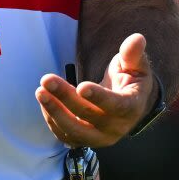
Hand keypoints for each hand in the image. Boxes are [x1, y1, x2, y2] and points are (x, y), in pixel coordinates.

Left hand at [36, 32, 156, 148]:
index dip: (98, 97)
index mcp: (131, 107)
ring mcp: (99, 138)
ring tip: (40, 91)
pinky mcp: (84, 141)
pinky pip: (65, 136)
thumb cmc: (131, 80)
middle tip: (46, 80)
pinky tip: (45, 100)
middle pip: (88, 115)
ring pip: (74, 130)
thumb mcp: (136, 66)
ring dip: (54, 112)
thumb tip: (137, 38)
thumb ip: (133, 53)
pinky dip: (52, 119)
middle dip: (65, 98)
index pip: (116, 105)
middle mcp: (116, 127)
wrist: (127, 106)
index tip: (81, 86)